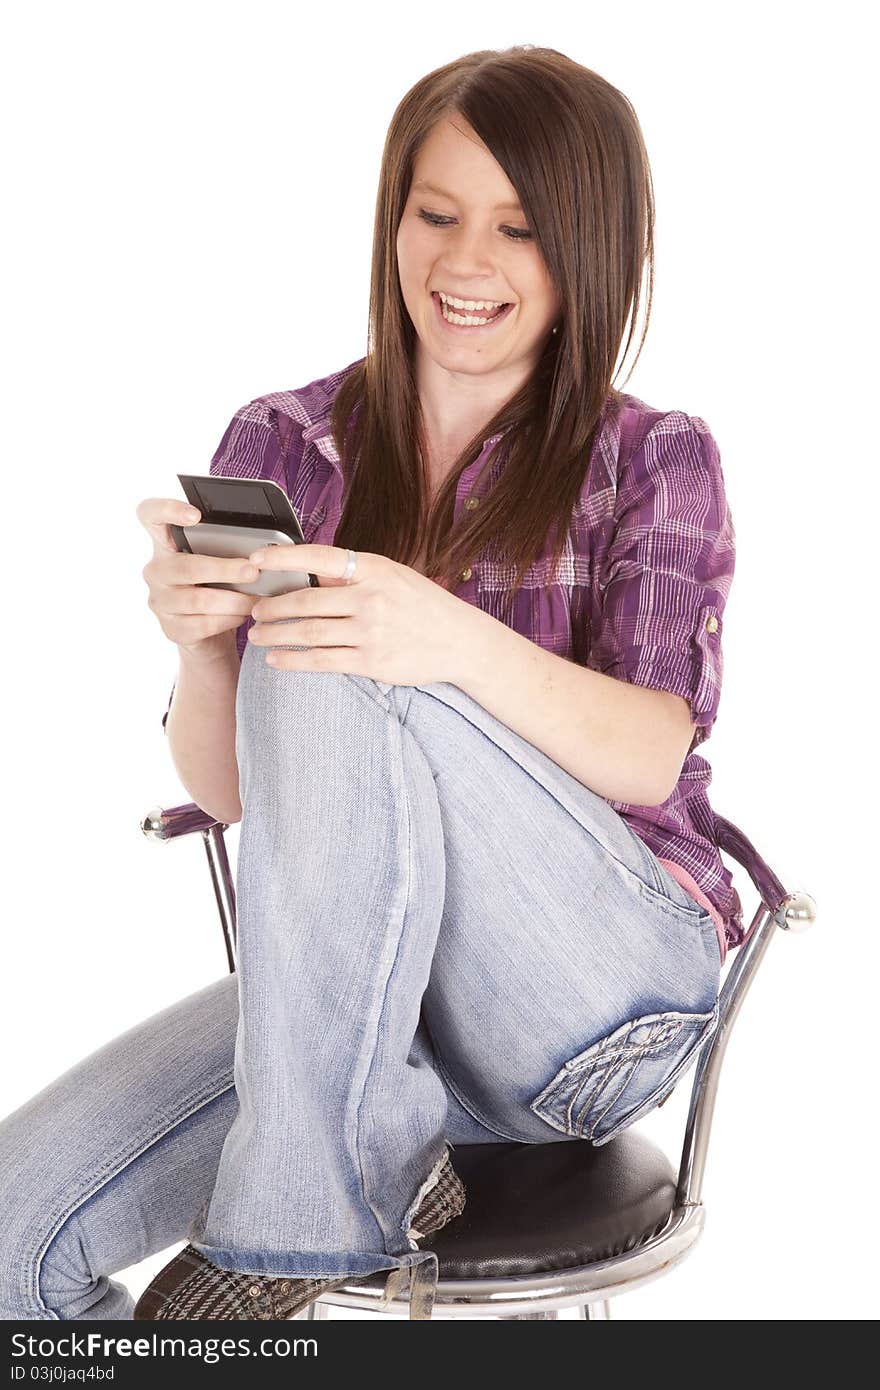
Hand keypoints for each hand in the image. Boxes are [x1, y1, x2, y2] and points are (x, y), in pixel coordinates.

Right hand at [137, 498, 259, 656]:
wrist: (212, 636)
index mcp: (166, 545)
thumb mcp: (221, 562)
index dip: (167, 510)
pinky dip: (229, 619)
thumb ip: (229, 547)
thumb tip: (264, 545)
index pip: (150, 515)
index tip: (196, 516)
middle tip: (253, 571)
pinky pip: (203, 624)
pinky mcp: (172, 629)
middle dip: (224, 569)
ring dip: (233, 599)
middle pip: (185, 566)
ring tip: (257, 599)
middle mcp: (156, 571)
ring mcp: (160, 602)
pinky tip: (244, 615)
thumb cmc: (220, 588)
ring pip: (198, 600)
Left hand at [246, 543, 474, 686]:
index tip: (256, 560)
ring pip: (308, 632)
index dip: (282, 557)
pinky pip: (321, 661)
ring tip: (257, 637)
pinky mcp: (372, 662)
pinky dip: (293, 660)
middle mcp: (371, 598)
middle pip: (306, 601)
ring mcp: (371, 631)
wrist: (461, 641)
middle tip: (252, 611)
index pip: (318, 557)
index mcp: (374, 569)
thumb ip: (352, 577)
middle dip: (271, 608)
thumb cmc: (423, 606)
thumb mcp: (392, 576)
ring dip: (275, 635)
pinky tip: (276, 660)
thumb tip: (309, 575)